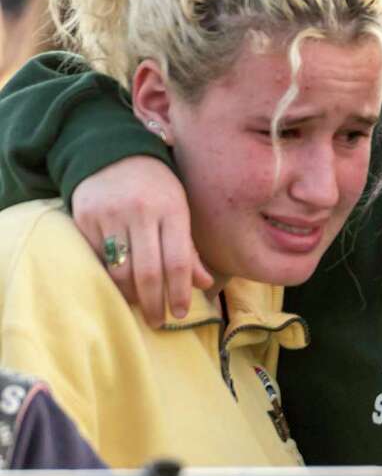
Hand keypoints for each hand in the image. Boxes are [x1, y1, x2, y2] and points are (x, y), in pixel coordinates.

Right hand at [71, 156, 211, 325]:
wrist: (113, 153)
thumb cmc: (157, 187)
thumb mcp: (180, 210)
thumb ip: (189, 248)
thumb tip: (202, 284)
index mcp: (172, 210)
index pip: (178, 261)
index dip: (179, 292)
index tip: (180, 313)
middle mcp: (141, 213)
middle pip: (148, 272)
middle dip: (154, 303)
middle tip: (158, 322)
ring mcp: (110, 216)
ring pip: (119, 270)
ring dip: (130, 296)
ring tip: (139, 306)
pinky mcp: (85, 219)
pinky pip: (97, 260)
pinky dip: (108, 279)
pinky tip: (118, 287)